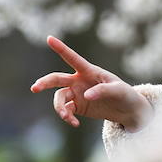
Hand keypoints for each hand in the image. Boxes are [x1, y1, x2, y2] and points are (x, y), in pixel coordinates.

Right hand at [29, 36, 152, 130]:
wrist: (127, 110)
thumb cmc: (125, 94)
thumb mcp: (119, 90)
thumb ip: (103, 90)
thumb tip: (86, 96)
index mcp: (89, 71)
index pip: (73, 58)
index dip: (61, 48)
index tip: (49, 38)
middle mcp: (78, 80)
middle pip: (56, 79)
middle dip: (45, 82)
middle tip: (35, 88)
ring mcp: (76, 93)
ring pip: (59, 98)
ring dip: (59, 108)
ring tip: (66, 117)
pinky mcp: (77, 106)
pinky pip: (66, 111)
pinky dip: (67, 117)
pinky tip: (75, 123)